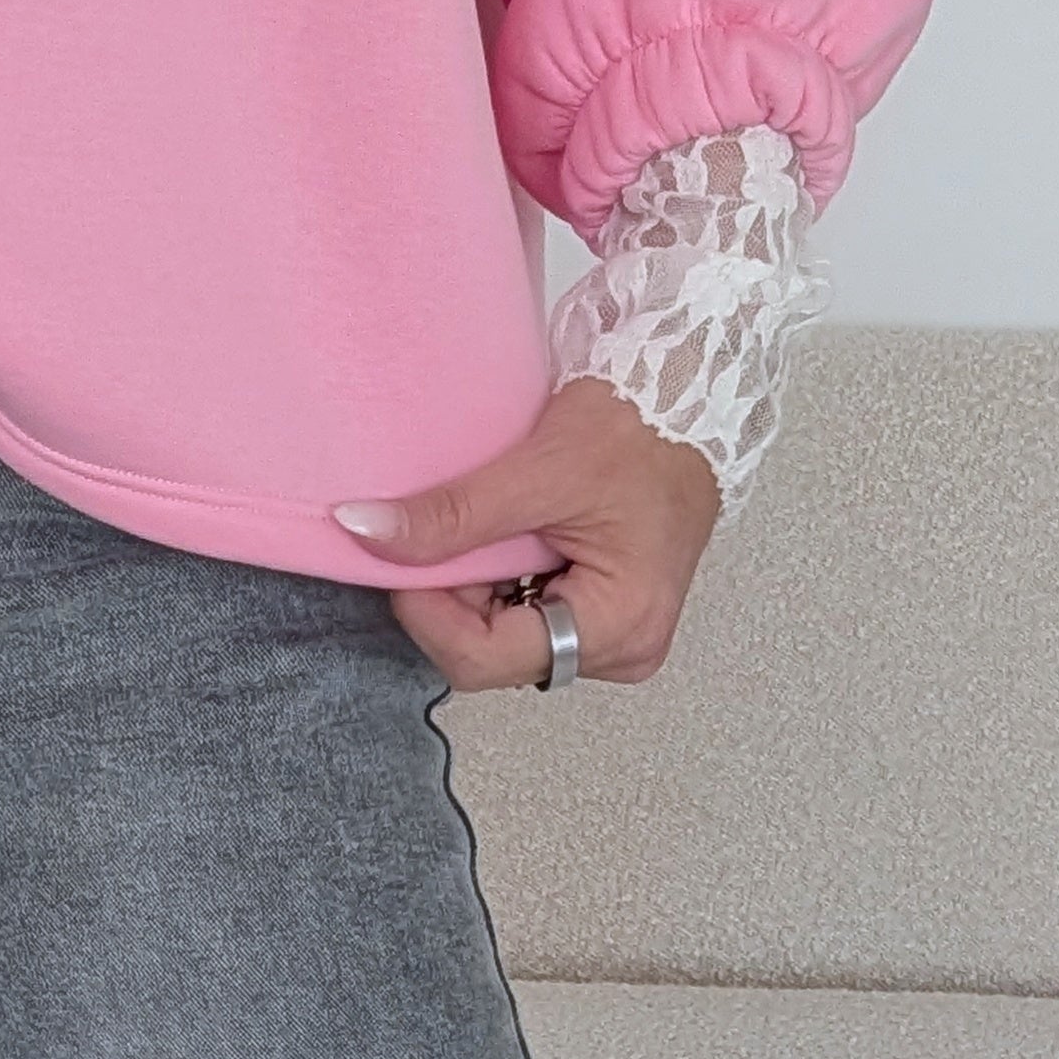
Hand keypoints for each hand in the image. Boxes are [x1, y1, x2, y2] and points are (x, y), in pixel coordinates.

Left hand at [334, 376, 722, 692]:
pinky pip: (522, 620)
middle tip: (443, 531)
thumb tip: (365, 531)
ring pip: (501, 640)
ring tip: (486, 526)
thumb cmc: (644, 427)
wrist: (693, 399)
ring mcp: (612, 639)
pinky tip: (504, 539)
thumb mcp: (540, 468)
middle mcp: (620, 651)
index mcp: (618, 628)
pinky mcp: (601, 620)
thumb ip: (453, 513)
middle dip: (453, 598)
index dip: (428, 613)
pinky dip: (496, 583)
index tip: (398, 557)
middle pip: (490, 655)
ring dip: (474, 589)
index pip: (484, 659)